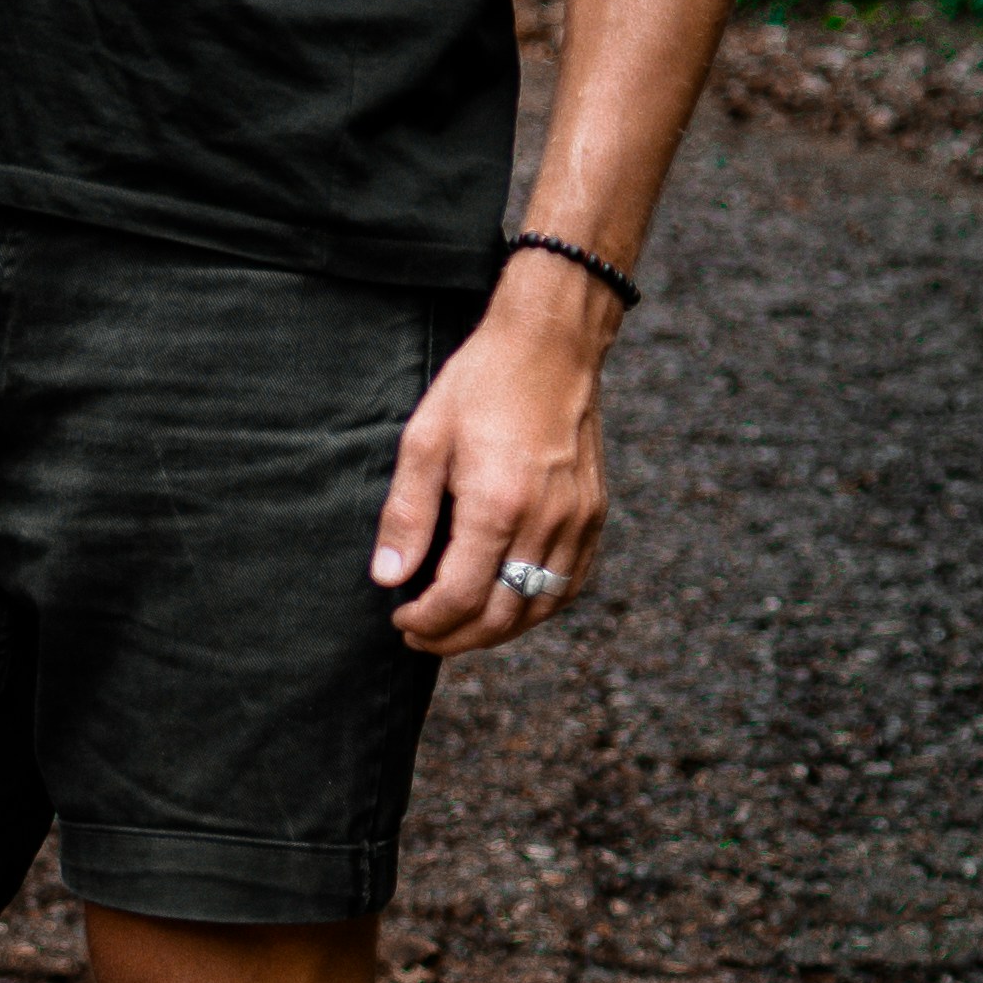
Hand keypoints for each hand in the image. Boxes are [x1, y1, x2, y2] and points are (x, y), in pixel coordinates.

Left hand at [369, 296, 615, 650]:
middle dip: (456, 637)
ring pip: (541, 607)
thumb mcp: (424, 441)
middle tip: (421, 636)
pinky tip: (507, 604)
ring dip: (496, 631)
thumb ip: (406, 515)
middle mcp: (544, 520)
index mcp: (497, 504)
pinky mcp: (594, 513)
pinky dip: (537, 607)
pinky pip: (570, 583)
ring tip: (459, 628)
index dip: (428, 621)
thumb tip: (388, 578)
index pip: (461, 597)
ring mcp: (577, 520)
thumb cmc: (482, 384)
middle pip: (503, 615)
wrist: (551, 344)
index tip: (401, 618)